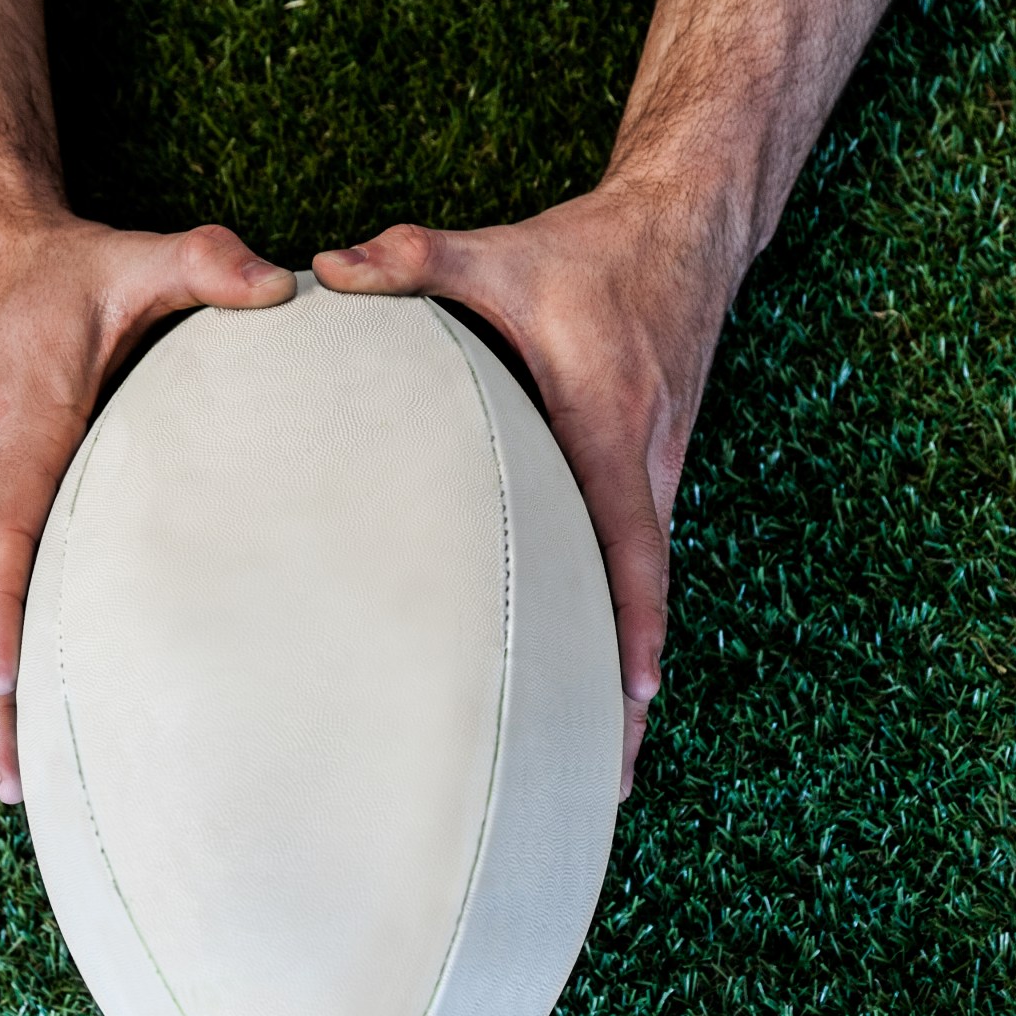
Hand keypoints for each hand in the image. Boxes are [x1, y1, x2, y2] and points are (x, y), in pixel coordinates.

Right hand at [0, 217, 294, 801]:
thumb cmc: (58, 271)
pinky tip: (40, 716)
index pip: (2, 535)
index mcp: (19, 430)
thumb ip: (205, 264)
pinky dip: (10, 651)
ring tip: (35, 788)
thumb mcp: (131, 257)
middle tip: (29, 789)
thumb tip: (280, 286)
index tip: (4, 684)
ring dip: (2, 688)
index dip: (0, 613)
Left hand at [314, 188, 744, 797]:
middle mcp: (650, 464)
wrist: (689, 228)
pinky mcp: (652, 472)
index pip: (631, 545)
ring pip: (645, 592)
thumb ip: (415, 262)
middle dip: (629, 696)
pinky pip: (639, 564)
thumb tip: (325, 271)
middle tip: (604, 786)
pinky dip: (625, 627)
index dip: (629, 626)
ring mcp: (659, 473)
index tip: (627, 702)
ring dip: (627, 674)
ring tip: (600, 766)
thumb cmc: (598, 254)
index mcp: (611, 427)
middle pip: (645, 600)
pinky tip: (593, 680)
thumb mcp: (507, 255)